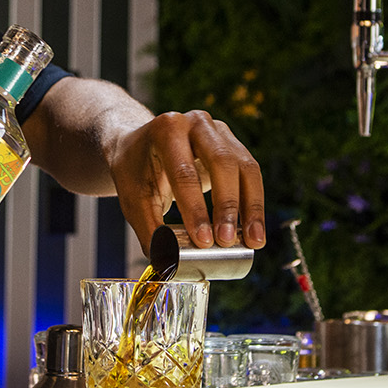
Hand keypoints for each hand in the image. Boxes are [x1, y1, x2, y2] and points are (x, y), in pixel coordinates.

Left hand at [108, 110, 264, 252]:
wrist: (141, 145)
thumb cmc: (136, 172)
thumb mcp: (133, 198)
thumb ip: (149, 230)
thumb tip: (168, 264)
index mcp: (167, 128)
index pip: (184, 171)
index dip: (195, 208)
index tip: (204, 241)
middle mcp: (196, 122)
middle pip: (221, 162)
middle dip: (226, 206)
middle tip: (226, 241)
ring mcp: (219, 131)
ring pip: (244, 167)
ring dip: (250, 206)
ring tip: (252, 240)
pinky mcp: (234, 145)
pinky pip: (251, 174)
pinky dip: (255, 203)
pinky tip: (254, 230)